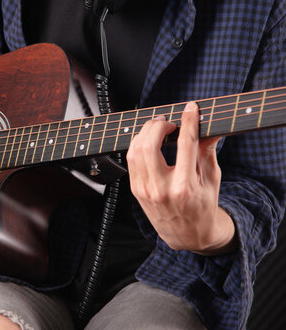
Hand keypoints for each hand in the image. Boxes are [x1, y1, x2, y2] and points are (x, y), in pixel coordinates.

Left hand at [126, 101, 236, 254]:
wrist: (186, 235)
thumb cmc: (202, 206)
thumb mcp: (212, 179)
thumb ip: (207, 151)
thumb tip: (208, 127)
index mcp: (185, 187)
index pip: (185, 145)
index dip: (187, 122)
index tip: (190, 109)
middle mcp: (161, 189)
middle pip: (150, 146)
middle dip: (158, 125)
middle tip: (168, 121)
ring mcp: (145, 190)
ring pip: (135, 151)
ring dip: (145, 132)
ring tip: (158, 127)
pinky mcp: (135, 190)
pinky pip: (131, 160)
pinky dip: (138, 145)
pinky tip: (148, 140)